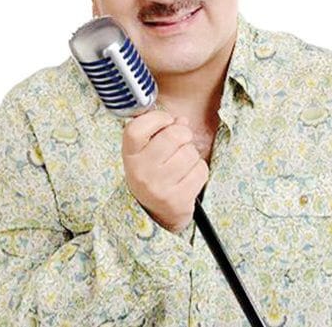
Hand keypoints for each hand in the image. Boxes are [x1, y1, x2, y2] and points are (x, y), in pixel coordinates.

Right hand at [122, 110, 208, 233]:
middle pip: (172, 136)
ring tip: (183, 162)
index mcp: (130, 155)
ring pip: (190, 153)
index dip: (157, 118)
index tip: (166, 121)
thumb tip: (182, 121)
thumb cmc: (153, 172)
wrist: (154, 213)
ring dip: (192, 154)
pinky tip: (189, 175)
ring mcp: (158, 187)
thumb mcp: (147, 150)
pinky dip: (199, 170)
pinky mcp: (177, 200)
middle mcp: (141, 172)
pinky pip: (200, 171)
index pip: (136, 128)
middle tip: (182, 140)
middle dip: (183, 134)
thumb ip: (162, 130)